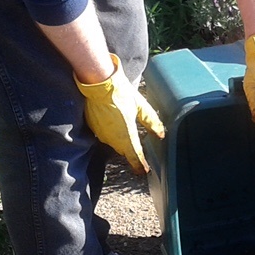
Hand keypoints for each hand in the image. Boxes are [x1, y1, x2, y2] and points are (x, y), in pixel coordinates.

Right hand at [74, 54, 164, 172]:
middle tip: (140, 155)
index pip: (135, 156)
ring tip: (128, 135)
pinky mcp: (93, 128)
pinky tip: (115, 123)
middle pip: (125, 150)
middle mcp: (113, 138)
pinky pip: (105, 135)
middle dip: (132, 153)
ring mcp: (102, 134)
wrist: (99, 84)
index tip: (144, 171)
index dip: (140, 165)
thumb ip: (151, 122)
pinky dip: (112, 133)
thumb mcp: (141, 107)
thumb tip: (160, 134)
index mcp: (126, 135)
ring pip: (115, 143)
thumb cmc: (121, 93)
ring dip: (122, 142)